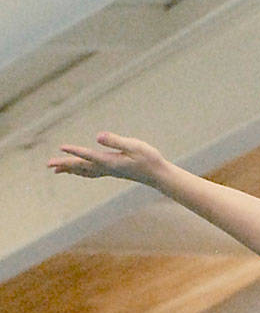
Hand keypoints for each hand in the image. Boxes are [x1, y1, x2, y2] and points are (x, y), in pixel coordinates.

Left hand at [47, 132, 167, 185]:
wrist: (158, 175)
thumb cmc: (149, 158)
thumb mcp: (134, 146)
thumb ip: (116, 141)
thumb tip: (98, 137)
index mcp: (111, 162)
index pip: (89, 155)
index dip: (75, 151)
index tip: (61, 147)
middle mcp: (107, 168)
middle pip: (81, 166)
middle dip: (65, 165)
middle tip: (49, 164)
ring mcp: (109, 171)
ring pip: (84, 171)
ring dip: (70, 169)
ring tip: (56, 169)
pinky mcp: (111, 170)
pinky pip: (91, 172)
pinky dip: (80, 171)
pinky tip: (76, 170)